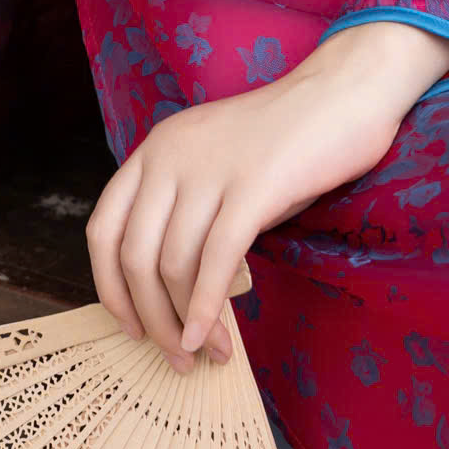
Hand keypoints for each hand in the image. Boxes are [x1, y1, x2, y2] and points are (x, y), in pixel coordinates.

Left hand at [85, 20, 448, 374]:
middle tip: (175, 357)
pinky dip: (208, 306)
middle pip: (135, 256)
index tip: (131, 327)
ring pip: (174, 264)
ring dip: (185, 322)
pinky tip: (212, 335)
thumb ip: (188, 214)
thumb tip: (172, 294)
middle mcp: (169, 156)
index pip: (104, 229)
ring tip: (208, 353)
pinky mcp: (254, 184)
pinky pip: (218, 258)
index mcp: (154, 150)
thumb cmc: (286, 140)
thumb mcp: (217, 168)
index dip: (110, 288)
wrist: (343, 92)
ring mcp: (210, 168)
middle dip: (150, 318)